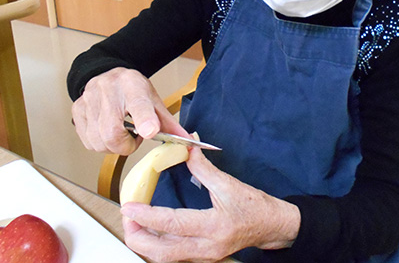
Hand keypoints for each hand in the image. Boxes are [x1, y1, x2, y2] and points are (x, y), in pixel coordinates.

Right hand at [71, 67, 187, 154]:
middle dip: (126, 145)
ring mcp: (89, 100)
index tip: (150, 131)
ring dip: (113, 146)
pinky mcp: (77, 111)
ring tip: (121, 132)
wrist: (108, 74)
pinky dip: (100, 144)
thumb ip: (169, 123)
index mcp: (133, 85)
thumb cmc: (132, 90)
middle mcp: (108, 90)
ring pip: (99, 142)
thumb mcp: (154, 100)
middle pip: (112, 133)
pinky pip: (88, 142)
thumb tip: (188, 142)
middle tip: (134, 137)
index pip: (138, 104)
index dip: (144, 120)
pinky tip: (107, 132)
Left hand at [121, 148, 300, 262]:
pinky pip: (172, 256)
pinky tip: (150, 232)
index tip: (129, 206)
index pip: (172, 224)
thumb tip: (188, 147)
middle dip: (137, 236)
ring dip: (145, 242)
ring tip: (134, 223)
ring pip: (164, 258)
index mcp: (213, 226)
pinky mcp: (202, 257)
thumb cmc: (254, 206)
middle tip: (127, 215)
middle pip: (161, 252)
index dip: (147, 216)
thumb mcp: (229, 184)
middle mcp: (206, 247)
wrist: (271, 226)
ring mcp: (204, 256)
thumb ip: (203, 167)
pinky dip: (156, 245)